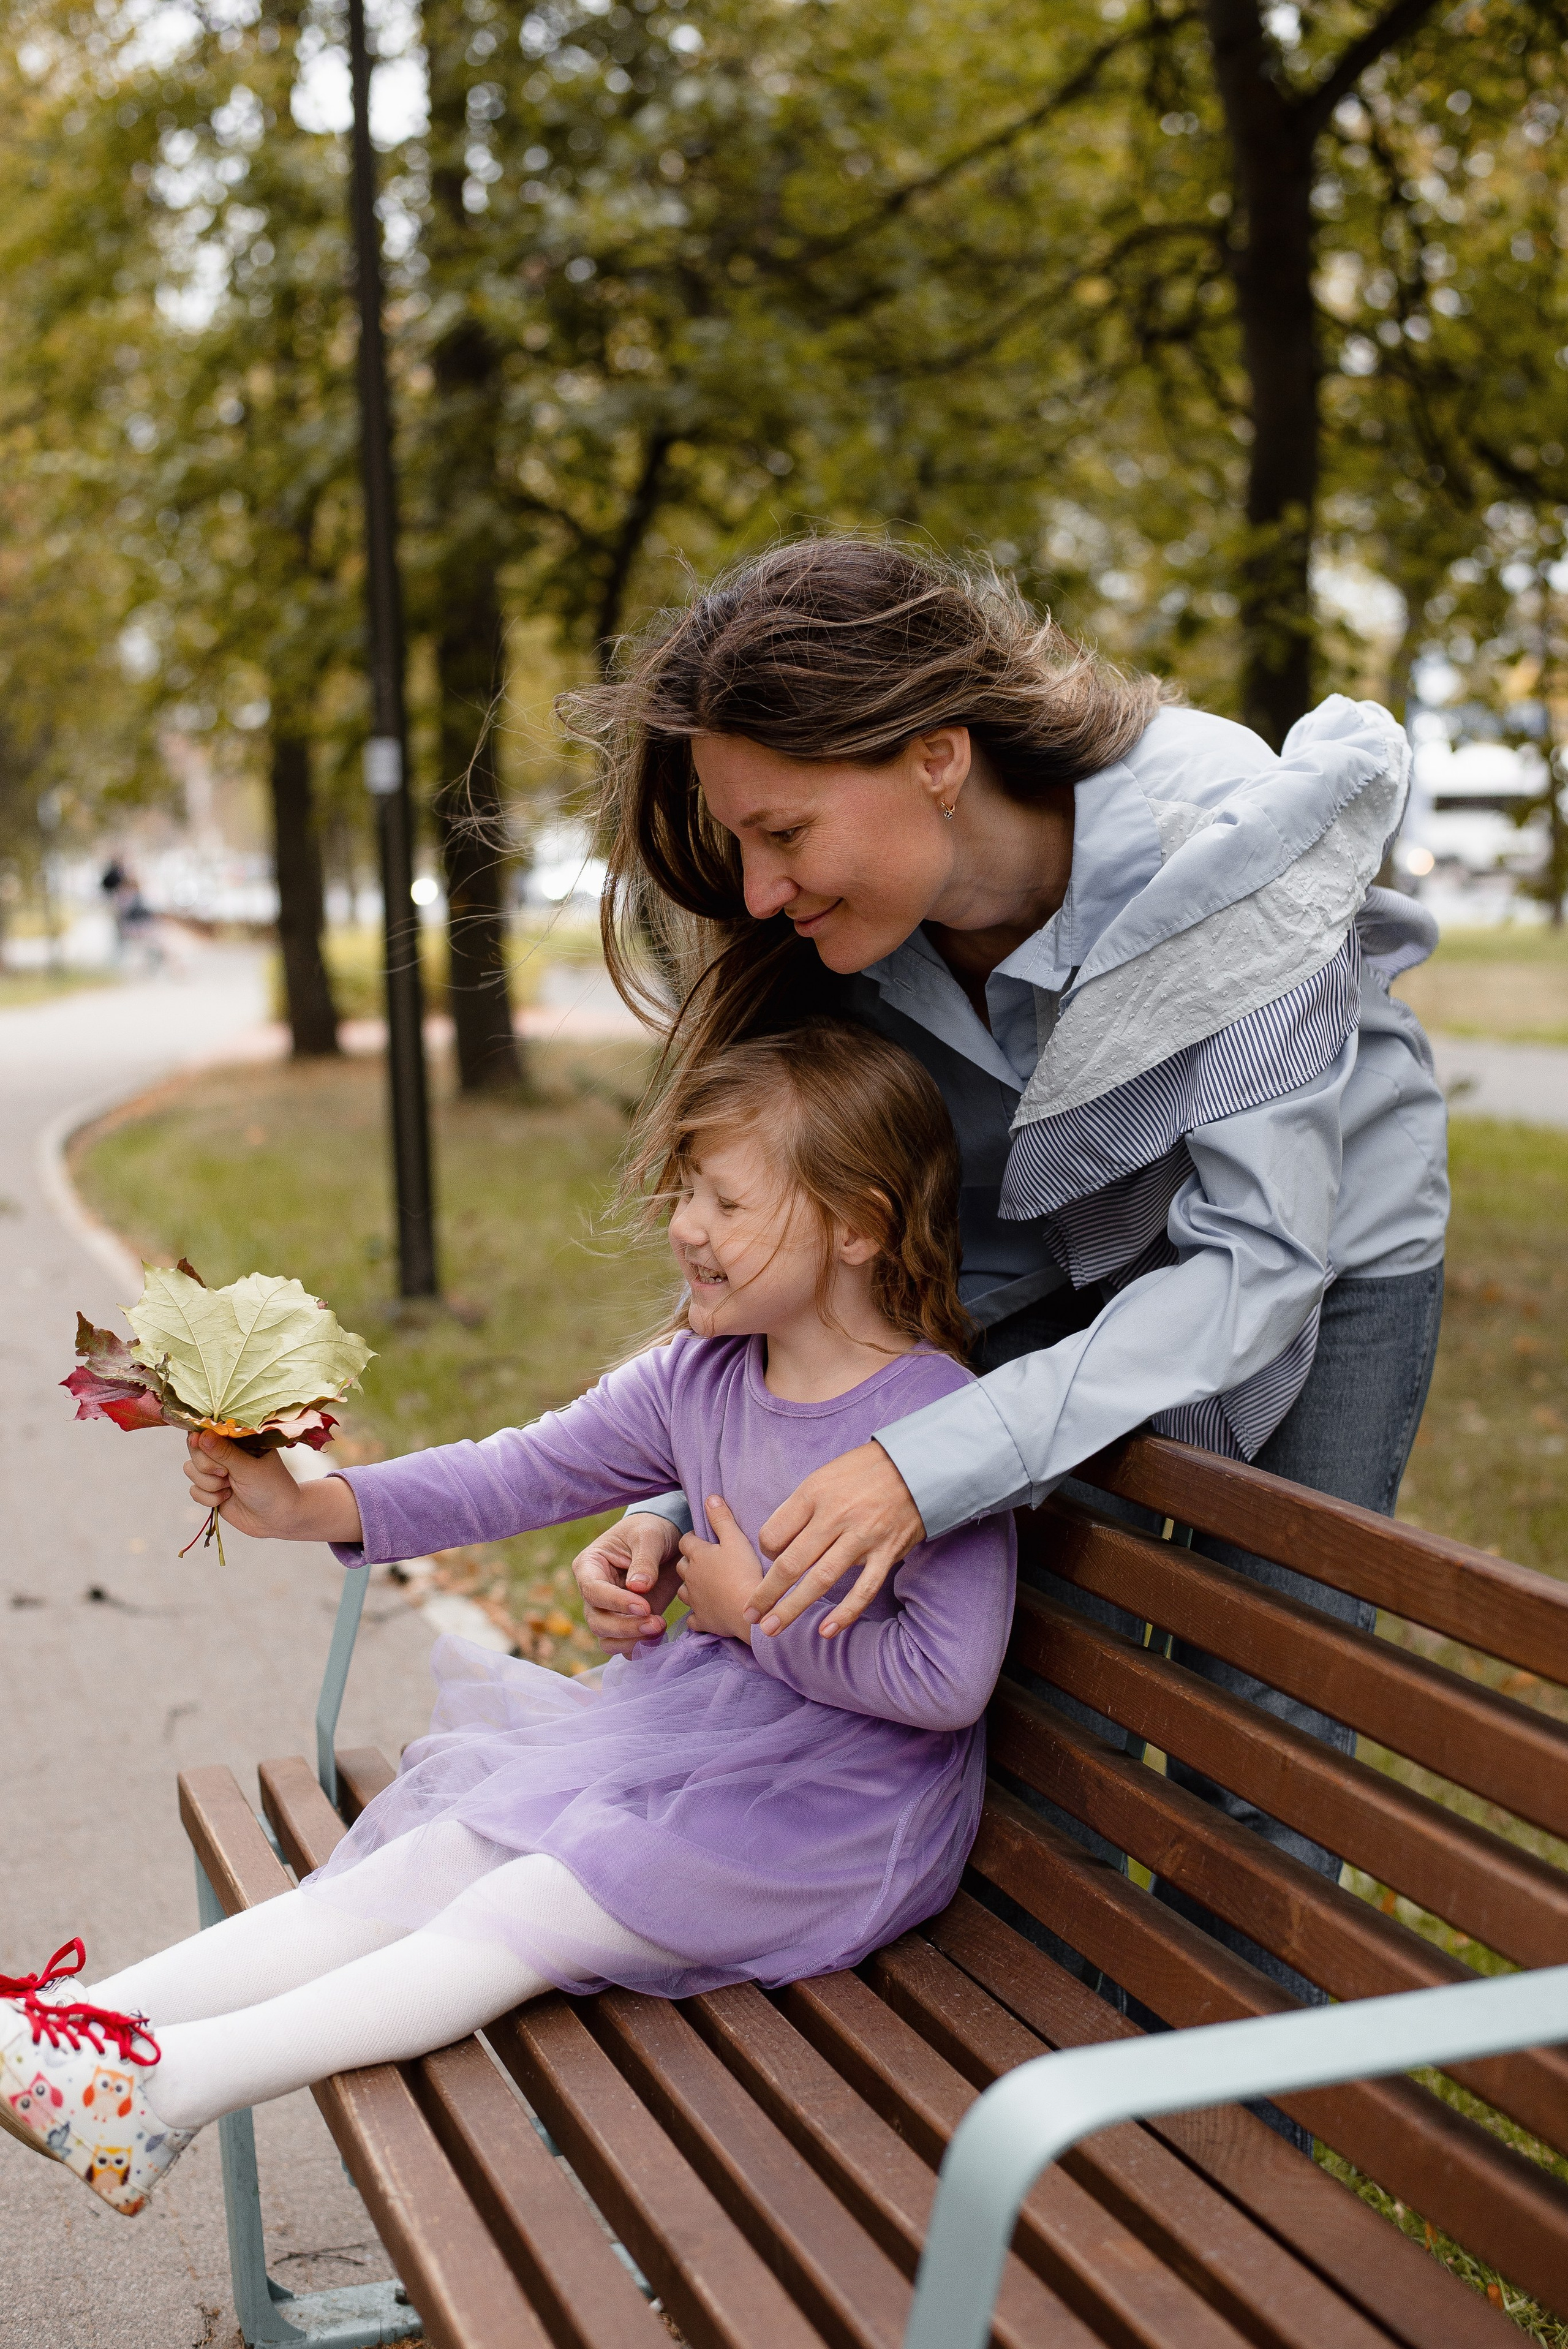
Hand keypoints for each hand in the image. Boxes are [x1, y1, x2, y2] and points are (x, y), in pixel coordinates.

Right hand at [183, 1432, 362, 1545]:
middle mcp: (224, 1454)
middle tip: (225, 1474)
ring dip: (208, 1483)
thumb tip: (201, 1435)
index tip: (197, 1442)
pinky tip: (226, 1499)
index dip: (199, 1437)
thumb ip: (224, 1453)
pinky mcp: (211, 1492)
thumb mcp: (248, 1468)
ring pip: (191, 1470)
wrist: (278, 1519)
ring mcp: (216, 1473)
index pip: (208, 1430)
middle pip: (195, 1450)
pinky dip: (208, 1498)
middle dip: (206, 1465)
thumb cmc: (270, 1488)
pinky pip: (194, 1491)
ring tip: (230, 1489)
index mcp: (237, 1441)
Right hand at [571, 1512, 683, 1656]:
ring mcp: (610, 1610)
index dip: (615, 1602)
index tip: (644, 1605)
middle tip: (657, 1622)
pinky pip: (625, 1646)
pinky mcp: (627, 1623)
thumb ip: (645, 1560)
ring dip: (632, 1641)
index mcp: (589, 1566)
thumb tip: (638, 1588)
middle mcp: (594, 1592)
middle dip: (625, 1627)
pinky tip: (659, 1637)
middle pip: (597, 1621)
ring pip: (607, 1639)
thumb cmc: (652, 1530)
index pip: (592, 1590)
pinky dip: (640, 1648)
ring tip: (659, 1628)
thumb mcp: (650, 1536)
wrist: (669, 1541)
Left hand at [676, 1497, 763, 1639]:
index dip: (692, 1538)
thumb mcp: (736, 1540)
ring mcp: (695, 1600)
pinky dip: (697, 1614)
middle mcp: (691, 1577)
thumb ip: (722, 1519)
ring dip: (691, 1586)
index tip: (702, 1539)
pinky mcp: (702, 1620)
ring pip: (683, 1591)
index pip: (685, 1541)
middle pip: (681, 1565)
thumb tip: (710, 1498)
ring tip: (704, 1585)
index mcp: (698, 1555)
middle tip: (704, 1561)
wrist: (749, 1613)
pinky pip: (693, 1618)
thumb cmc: (744, 1573)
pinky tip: (705, 1612)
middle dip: (689, 1561)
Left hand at [748, 1440, 924, 1639]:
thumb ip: (799, 1508)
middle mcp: (835, 1517)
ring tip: (772, 1629)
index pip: (774, 1534)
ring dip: (794, 1608)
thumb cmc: (864, 1471)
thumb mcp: (823, 1475)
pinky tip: (826, 1631)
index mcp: (813, 1495)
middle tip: (749, 1614)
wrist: (916, 1466)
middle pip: (791, 1563)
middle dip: (766, 1593)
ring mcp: (862, 1537)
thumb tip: (775, 1542)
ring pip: (821, 1579)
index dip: (765, 1551)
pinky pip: (864, 1589)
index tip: (771, 1558)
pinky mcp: (886, 1552)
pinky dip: (845, 1612)